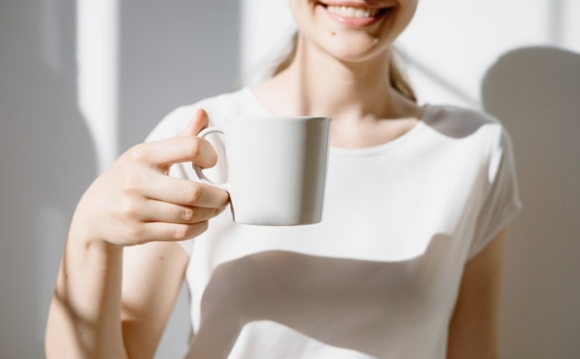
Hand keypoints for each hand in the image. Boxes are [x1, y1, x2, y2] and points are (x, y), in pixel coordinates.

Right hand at [69, 109, 228, 246]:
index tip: (212, 164)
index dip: (210, 155)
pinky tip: (201, 222)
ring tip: (215, 209)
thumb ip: (180, 139)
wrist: (93, 215)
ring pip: (189, 215)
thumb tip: (204, 114)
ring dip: (210, 214)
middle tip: (225, 197)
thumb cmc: (128, 179)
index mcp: (143, 155)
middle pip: (193, 192)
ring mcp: (135, 209)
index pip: (190, 146)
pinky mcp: (137, 232)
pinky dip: (198, 228)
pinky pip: (180, 233)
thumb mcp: (146, 154)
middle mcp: (137, 181)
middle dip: (218, 197)